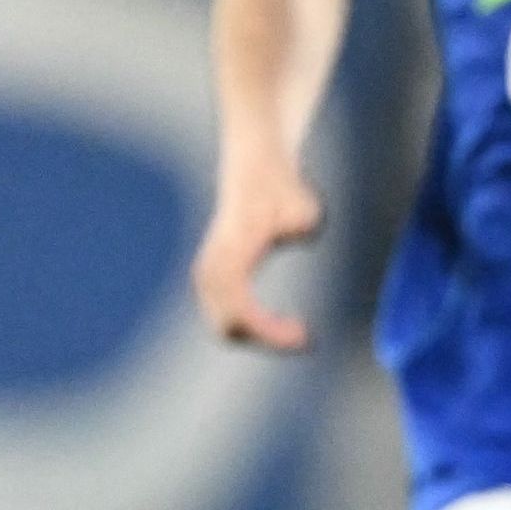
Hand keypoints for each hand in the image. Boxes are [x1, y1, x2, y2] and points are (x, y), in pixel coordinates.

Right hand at [193, 156, 324, 349]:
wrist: (256, 171)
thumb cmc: (283, 191)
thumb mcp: (304, 210)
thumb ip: (303, 230)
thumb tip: (299, 240)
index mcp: (230, 254)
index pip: (239, 308)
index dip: (269, 330)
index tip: (302, 335)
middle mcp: (210, 269)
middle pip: (228, 326)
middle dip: (265, 339)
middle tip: (304, 336)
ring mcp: (206, 277)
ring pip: (224, 327)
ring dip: (259, 335)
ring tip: (296, 329)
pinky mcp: (211, 281)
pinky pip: (225, 318)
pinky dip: (251, 328)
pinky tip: (281, 323)